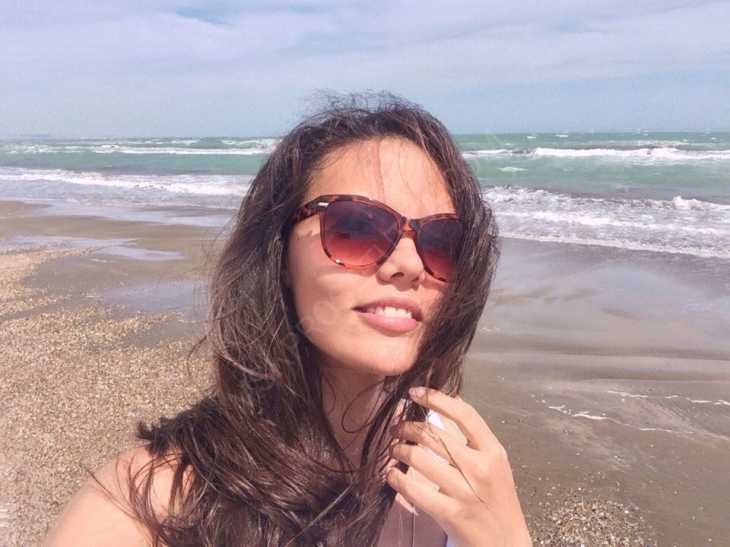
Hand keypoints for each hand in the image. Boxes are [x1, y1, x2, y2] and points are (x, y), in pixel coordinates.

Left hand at [386, 387, 531, 546]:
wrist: (505, 543)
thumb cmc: (497, 499)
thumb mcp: (496, 464)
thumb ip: (476, 438)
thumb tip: (450, 401)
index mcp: (494, 452)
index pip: (465, 414)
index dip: (436, 398)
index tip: (415, 392)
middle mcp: (480, 468)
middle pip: (434, 434)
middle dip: (408, 426)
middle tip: (397, 427)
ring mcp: (464, 491)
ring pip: (419, 457)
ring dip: (399, 449)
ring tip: (394, 449)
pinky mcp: (449, 513)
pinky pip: (413, 489)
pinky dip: (396, 478)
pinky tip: (392, 475)